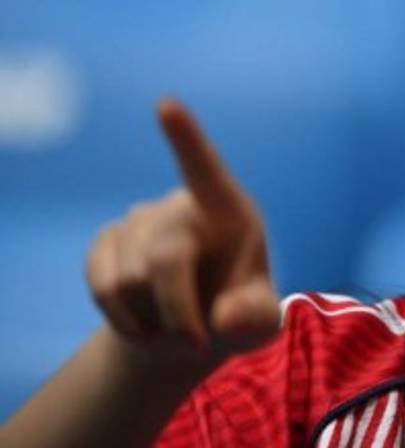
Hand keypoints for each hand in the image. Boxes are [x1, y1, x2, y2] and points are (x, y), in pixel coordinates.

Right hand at [85, 99, 280, 363]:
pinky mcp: (106, 242)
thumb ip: (255, 318)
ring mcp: (139, 219)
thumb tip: (226, 316)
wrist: (195, 326)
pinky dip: (124, 319)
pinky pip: (101, 287)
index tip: (166, 104)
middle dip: (177, 312)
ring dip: (152, 318)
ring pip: (128, 281)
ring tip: (174, 322)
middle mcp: (180, 205)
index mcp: (228, 209)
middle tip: (195, 342)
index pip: (205, 169)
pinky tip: (144, 320)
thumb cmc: (238, 311)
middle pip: (165, 260)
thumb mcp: (260, 322)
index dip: (185, 138)